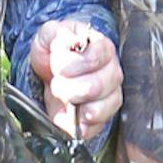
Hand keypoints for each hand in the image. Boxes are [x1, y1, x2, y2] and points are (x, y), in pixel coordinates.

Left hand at [29, 20, 123, 142]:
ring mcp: (109, 98)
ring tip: (62, 97)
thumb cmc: (55, 51)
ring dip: (72, 106)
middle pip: (97, 86)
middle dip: (68, 87)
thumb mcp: (50, 34)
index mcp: (104, 49)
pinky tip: (65, 115)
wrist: (51, 72)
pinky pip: (92, 129)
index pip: (96, 58)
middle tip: (56, 83)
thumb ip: (57, 34)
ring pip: (98, 109)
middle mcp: (112, 74)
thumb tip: (66, 43)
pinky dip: (74, 125)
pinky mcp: (100, 120)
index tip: (57, 65)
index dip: (72, 64)